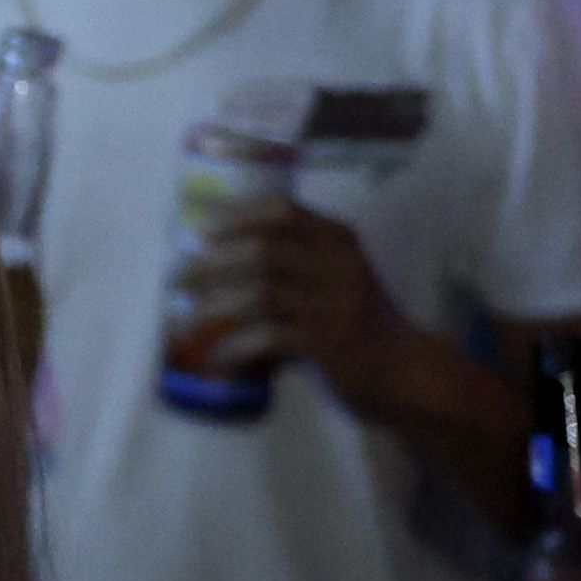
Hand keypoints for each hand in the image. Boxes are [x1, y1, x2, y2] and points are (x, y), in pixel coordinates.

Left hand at [193, 203, 432, 406]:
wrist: (402, 370)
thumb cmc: (354, 321)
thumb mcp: (333, 278)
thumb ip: (291, 261)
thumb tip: (211, 256)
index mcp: (339, 242)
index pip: (283, 210)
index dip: (235, 217)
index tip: (203, 233)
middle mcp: (340, 266)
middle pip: (259, 252)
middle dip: (208, 265)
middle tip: (178, 281)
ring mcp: (336, 305)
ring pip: (258, 294)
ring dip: (211, 308)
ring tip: (186, 323)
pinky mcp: (329, 343)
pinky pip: (266, 338)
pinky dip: (234, 347)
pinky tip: (217, 357)